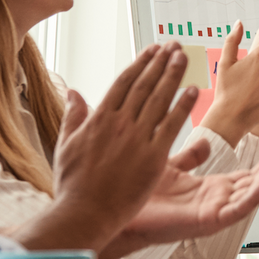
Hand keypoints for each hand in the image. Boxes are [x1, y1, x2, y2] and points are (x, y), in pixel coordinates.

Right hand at [45, 44, 198, 243]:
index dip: (140, 63)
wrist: (84, 213)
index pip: (124, 82)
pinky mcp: (153, 157)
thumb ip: (73, 116)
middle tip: (173, 46)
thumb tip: (73, 92)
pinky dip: (182, 107)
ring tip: (183, 57)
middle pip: (144, 85)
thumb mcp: (65, 145)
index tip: (152, 50)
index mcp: (99, 119)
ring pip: (159, 99)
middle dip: (160, 62)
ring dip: (172, 75)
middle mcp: (119, 124)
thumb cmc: (73, 184)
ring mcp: (136, 139)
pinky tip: (193, 91)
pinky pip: (171, 126)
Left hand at [112, 145, 258, 248]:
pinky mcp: (207, 222)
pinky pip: (236, 210)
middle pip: (253, 184)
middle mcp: (215, 202)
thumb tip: (204, 143)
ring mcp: (212, 212)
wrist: (117, 212)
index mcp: (209, 190)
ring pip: (249, 196)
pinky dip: (253, 197)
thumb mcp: (170, 168)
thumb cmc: (140, 196)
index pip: (245, 175)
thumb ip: (189, 158)